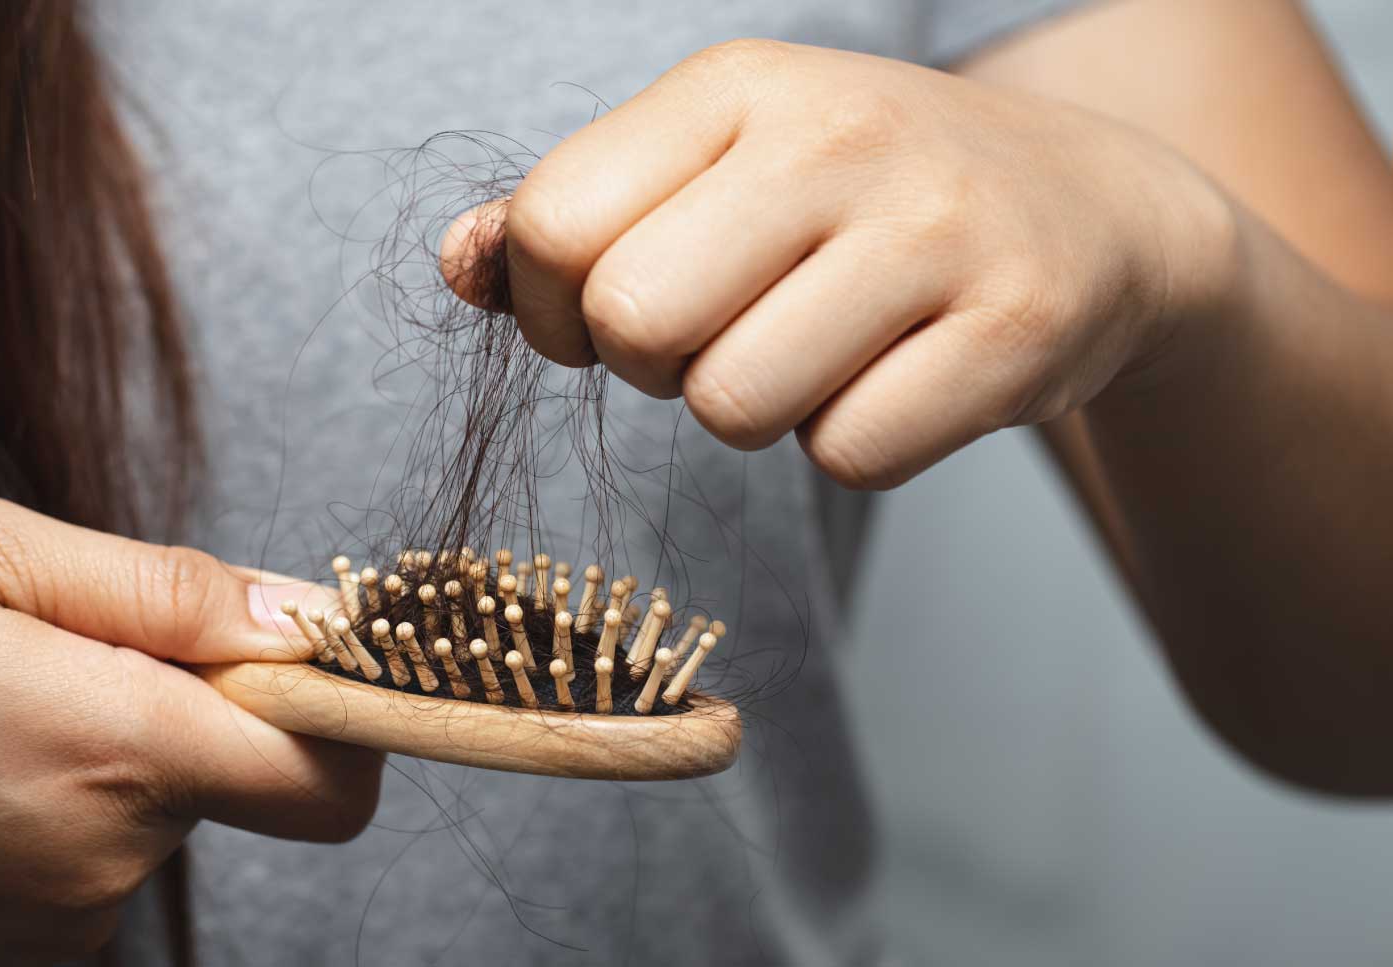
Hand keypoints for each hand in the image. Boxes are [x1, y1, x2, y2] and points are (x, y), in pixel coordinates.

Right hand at [0, 496, 377, 964]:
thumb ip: (164, 588)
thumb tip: (302, 615)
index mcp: (112, 745)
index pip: (328, 775)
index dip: (345, 709)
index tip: (297, 653)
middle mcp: (106, 856)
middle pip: (240, 776)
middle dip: (190, 700)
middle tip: (59, 642)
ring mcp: (61, 918)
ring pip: (162, 809)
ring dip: (113, 747)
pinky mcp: (20, 949)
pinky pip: (100, 855)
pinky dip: (67, 803)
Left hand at [445, 39, 1235, 487]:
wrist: (1093, 210)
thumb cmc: (859, 198)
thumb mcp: (714, 166)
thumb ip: (571, 215)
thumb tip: (458, 266)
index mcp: (736, 87)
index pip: (553, 225)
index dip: (553, 308)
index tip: (607, 314)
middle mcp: (836, 135)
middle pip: (632, 323)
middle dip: (654, 366)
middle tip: (720, 337)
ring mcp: (937, 228)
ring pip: (734, 407)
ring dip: (755, 411)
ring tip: (817, 349)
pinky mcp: (1016, 328)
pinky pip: (849, 456)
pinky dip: (856, 444)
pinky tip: (899, 376)